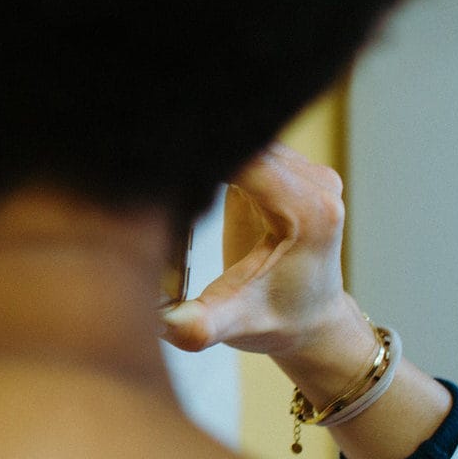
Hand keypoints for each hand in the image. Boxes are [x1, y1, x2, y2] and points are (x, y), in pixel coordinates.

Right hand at [161, 142, 375, 401]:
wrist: (311, 323)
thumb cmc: (275, 322)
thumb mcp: (234, 325)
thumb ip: (199, 325)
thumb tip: (166, 324)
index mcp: (307, 211)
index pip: (244, 154)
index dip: (195, 152)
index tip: (148, 162)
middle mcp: (316, 183)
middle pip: (245, 135)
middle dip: (193, 145)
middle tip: (141, 162)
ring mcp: (308, 172)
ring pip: (246, 133)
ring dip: (204, 146)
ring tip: (158, 165)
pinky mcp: (292, 170)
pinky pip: (250, 143)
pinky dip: (216, 152)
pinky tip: (184, 169)